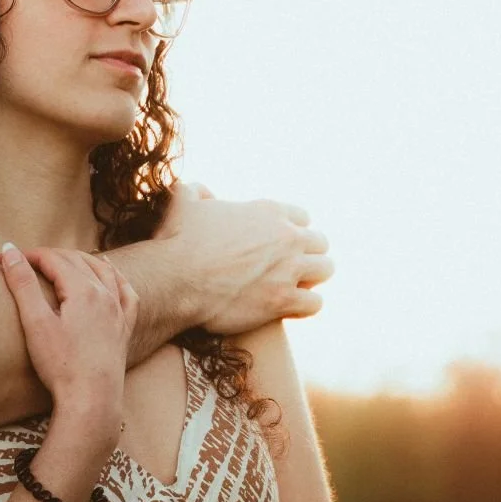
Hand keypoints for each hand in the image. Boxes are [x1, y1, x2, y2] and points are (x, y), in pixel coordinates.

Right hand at [0, 244, 135, 443]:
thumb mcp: (35, 322)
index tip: (2, 259)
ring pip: (103, 272)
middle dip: (49, 256)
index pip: (52, 259)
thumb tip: (10, 250)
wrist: (91, 400)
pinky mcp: (125, 329)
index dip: (26, 256)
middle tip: (25, 261)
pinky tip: (110, 275)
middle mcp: (105, 295)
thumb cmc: (61, 364)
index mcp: (83, 290)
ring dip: (82, 260)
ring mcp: (119, 311)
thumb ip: (23, 283)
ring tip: (64, 258)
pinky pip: (126, 293)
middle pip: (76, 261)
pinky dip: (116, 278)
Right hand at [159, 183, 332, 332]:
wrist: (175, 278)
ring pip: (325, 269)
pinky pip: (315, 303)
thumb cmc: (176, 241)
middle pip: (320, 242)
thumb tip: (200, 192)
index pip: (302, 217)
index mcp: (268, 211)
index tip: (281, 245)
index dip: (293, 232)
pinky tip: (291, 309)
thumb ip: (197, 191)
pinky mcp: (283, 299)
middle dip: (308, 254)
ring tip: (296, 288)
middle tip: (290, 269)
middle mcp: (286, 236)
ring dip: (313, 279)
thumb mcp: (184, 202)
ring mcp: (288, 268)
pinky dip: (306, 306)